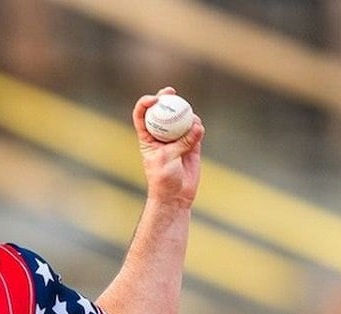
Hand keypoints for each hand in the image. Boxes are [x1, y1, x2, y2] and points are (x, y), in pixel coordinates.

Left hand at [134, 87, 203, 207]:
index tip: (154, 99)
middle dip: (165, 98)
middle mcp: (161, 135)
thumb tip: (196, 126)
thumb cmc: (163, 179)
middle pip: (161, 111)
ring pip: (181, 118)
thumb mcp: (167, 159)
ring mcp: (177, 138)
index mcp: (147, 138)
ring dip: (186, 114)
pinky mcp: (192, 144)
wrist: (176, 195)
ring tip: (191, 120)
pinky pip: (195, 130)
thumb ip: (181, 142)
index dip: (145, 104)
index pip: (141, 116)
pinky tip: (198, 129)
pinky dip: (197, 127)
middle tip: (171, 91)